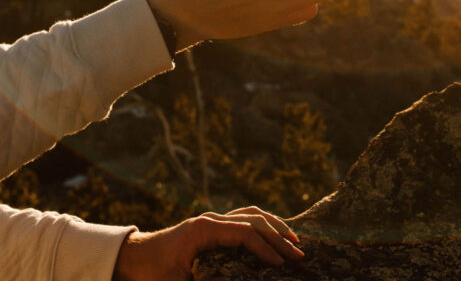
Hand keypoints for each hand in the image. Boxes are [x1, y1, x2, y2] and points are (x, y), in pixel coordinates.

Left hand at [113, 206, 303, 279]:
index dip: (265, 248)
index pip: (244, 232)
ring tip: (294, 241)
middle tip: (299, 254)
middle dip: (278, 236)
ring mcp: (213, 219)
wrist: (133, 259)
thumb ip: (203, 280)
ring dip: (275, 226)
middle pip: (253, 220)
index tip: (282, 264)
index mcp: (204, 229)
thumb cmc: (152, 274)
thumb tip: (237, 277)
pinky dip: (263, 225)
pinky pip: (244, 219)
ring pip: (252, 214)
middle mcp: (211, 219)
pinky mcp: (214, 225)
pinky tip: (275, 236)